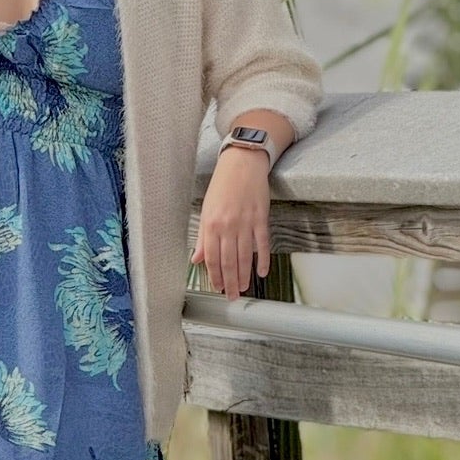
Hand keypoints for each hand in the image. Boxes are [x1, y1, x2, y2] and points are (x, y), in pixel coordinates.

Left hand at [190, 147, 271, 299]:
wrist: (242, 163)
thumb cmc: (223, 186)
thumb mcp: (206, 210)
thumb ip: (202, 237)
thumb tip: (196, 259)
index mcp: (211, 224)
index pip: (211, 257)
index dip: (215, 275)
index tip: (218, 287)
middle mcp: (228, 225)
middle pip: (228, 261)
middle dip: (230, 282)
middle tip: (232, 295)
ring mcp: (245, 222)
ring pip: (245, 256)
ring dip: (244, 275)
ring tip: (244, 288)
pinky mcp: (261, 218)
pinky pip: (262, 244)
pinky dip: (263, 260)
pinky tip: (262, 272)